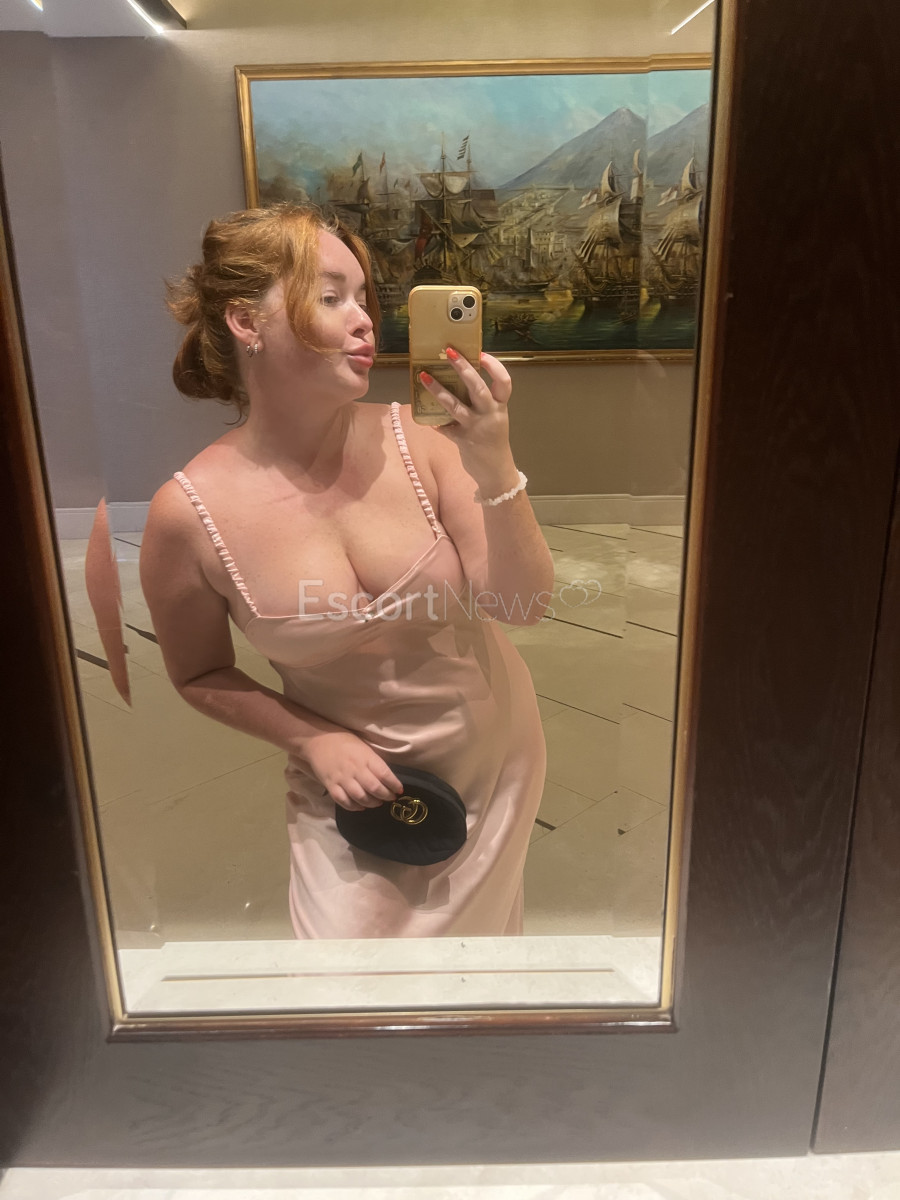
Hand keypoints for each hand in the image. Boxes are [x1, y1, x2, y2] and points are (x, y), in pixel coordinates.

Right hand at [304, 731, 403, 810]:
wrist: (317, 740)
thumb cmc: (344, 741)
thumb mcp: (363, 747)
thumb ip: (373, 762)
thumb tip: (386, 778)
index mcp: (365, 757)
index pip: (384, 774)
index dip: (394, 784)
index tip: (399, 790)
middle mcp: (355, 769)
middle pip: (374, 788)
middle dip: (386, 796)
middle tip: (390, 798)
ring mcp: (342, 778)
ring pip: (360, 797)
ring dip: (372, 803)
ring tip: (377, 803)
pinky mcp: (331, 785)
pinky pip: (343, 800)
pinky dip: (353, 807)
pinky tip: (360, 807)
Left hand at [419, 350, 516, 485]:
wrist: (496, 473)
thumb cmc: (493, 441)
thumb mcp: (493, 419)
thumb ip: (480, 403)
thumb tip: (457, 381)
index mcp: (500, 407)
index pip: (504, 382)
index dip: (494, 366)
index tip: (480, 353)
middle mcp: (490, 415)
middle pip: (477, 387)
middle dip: (463, 368)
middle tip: (448, 352)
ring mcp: (476, 428)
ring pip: (455, 406)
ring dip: (438, 390)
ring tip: (423, 376)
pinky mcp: (463, 441)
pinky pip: (445, 428)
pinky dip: (435, 422)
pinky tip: (426, 419)